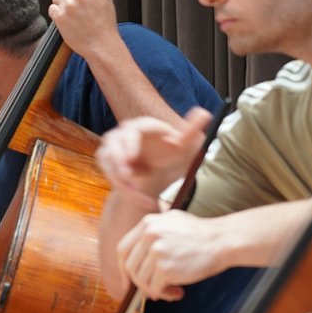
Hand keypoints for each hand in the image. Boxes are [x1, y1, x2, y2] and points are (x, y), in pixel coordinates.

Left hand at [49, 0, 120, 60]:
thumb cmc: (106, 26)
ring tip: (72, 13)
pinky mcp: (59, 17)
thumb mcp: (107, 2)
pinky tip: (67, 20)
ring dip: (62, 2)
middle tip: (75, 0)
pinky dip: (57, 13)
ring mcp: (68, 5)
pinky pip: (52, 8)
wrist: (101, 46)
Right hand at [96, 107, 212, 204]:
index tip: (132, 157)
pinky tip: (144, 200)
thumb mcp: (184, 147)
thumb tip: (204, 112)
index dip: (131, 143)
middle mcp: (124, 133)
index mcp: (144, 126)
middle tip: (127, 176)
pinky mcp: (107, 162)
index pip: (135, 129)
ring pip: (109, 162)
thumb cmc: (169, 156)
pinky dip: (126, 190)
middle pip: (114, 143)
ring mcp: (112, 147)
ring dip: (121, 179)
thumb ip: (192, 130)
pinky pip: (110, 176)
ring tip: (140, 194)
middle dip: (118, 161)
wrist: (156, 172)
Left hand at [118, 210, 227, 299]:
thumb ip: (153, 232)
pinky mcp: (165, 268)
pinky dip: (165, 294)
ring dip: (155, 290)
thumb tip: (138, 256)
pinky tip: (178, 292)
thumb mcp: (172, 221)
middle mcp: (149, 235)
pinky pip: (155, 289)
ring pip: (142, 280)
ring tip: (172, 289)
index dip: (123, 268)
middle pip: (130, 267)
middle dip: (139, 282)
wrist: (222, 240)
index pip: (123, 249)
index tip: (127, 280)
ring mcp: (156, 251)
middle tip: (153, 289)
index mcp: (148, 223)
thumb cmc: (201, 234)